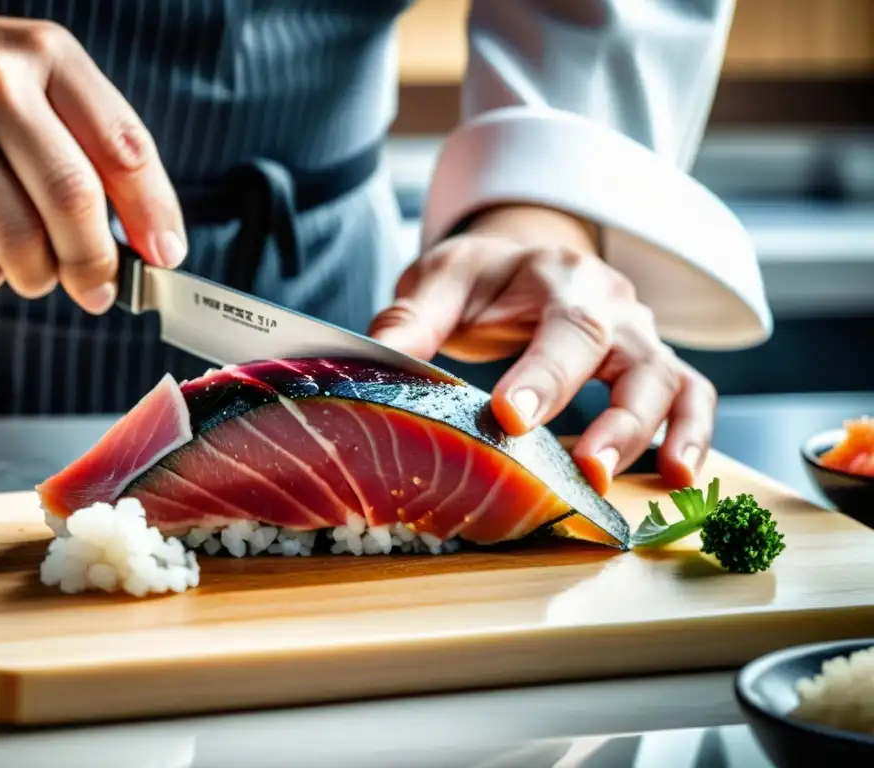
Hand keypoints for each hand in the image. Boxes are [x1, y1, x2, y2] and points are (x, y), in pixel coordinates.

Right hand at [0, 7, 185, 312]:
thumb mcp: (43, 85)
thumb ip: (101, 150)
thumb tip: (154, 244)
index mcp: (50, 59)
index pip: (124, 148)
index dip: (154, 214)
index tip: (165, 257)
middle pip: (72, 198)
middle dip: (95, 261)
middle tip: (100, 288)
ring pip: (21, 241)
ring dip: (40, 276)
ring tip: (38, 267)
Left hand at [369, 205, 716, 492]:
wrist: (523, 259)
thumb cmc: (481, 278)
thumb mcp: (439, 281)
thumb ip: (412, 319)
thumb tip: (378, 362)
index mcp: (555, 276)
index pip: (560, 325)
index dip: (542, 376)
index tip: (513, 418)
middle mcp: (610, 303)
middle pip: (628, 355)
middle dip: (612, 417)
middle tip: (584, 467)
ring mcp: (639, 335)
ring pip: (670, 380)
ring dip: (654, 434)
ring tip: (638, 482)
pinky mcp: (653, 363)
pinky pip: (692, 394)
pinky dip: (692, 435)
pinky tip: (680, 478)